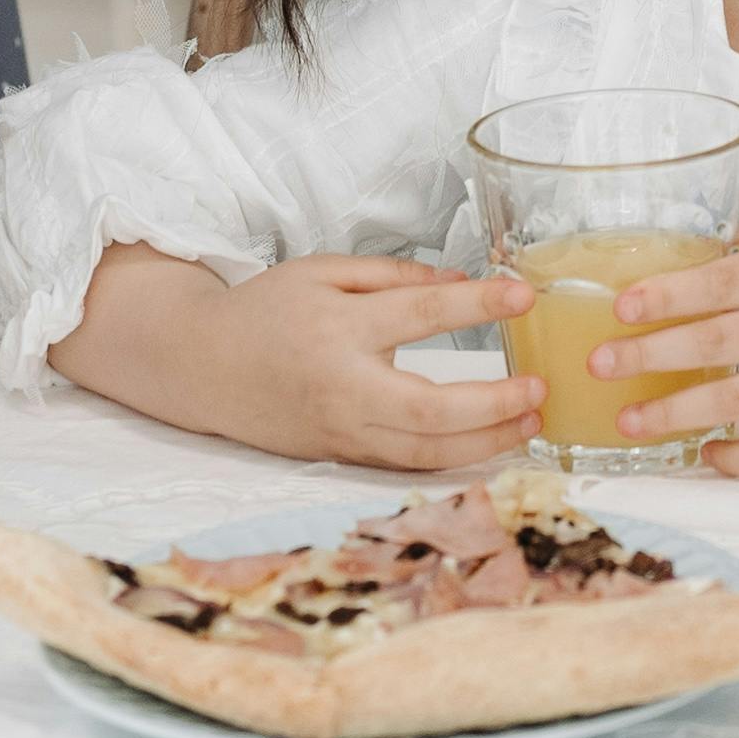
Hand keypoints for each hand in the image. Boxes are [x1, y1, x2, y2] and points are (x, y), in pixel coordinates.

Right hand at [79, 252, 550, 473]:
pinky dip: (453, 459)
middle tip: (539, 389)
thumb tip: (458, 280)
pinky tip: (489, 445)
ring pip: (423, 452)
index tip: (523, 294)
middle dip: (494, 405)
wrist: (199, 366)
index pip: (421, 315)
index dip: (478, 303)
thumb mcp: (323, 273)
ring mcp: (340, 430)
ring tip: (530, 423)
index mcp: (338, 328)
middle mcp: (341, 386)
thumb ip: (392, 275)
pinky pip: (405, 464)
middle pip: (430, 410)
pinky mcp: (338, 457)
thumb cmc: (265, 312)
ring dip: (485, 443)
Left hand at [593, 245, 738, 478]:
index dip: (666, 296)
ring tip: (627, 420)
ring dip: (672, 415)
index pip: (721, 283)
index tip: (621, 307)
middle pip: (713, 345)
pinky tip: (705, 454)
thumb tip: (686, 291)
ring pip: (732, 403)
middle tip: (599, 364)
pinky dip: (733, 458)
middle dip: (646, 356)